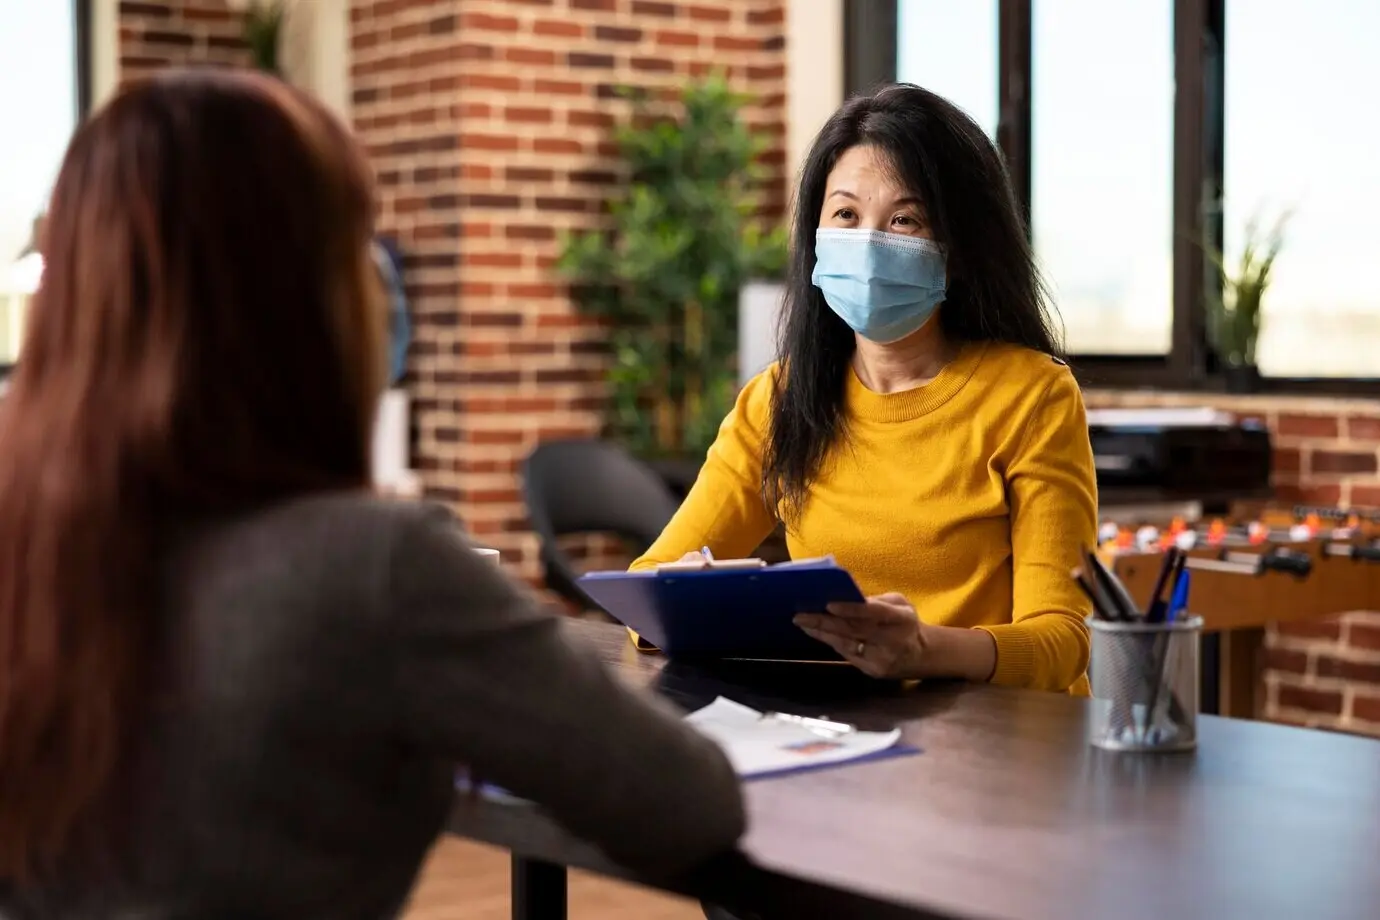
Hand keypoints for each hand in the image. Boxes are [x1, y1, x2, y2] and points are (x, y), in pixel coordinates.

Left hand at [794, 593, 926, 678]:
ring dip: (821, 633)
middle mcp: (893, 641)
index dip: (851, 609)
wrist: (920, 655)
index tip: (828, 605)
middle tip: (800, 615)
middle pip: (854, 631)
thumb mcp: (900, 604)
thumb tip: (846, 594)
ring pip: (846, 644)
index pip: (874, 613)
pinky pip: (847, 654)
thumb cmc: (904, 622)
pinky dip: (830, 642)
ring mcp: (882, 659)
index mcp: (902, 619)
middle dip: (824, 622)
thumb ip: (876, 600)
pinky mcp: (873, 671)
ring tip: (802, 622)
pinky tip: (816, 632)